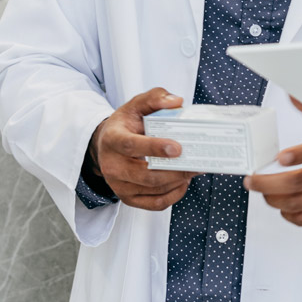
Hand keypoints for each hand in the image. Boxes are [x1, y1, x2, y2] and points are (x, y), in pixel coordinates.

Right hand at [87, 87, 198, 210]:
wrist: (106, 144)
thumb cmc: (126, 124)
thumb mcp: (136, 105)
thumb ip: (155, 98)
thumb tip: (176, 102)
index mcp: (112, 139)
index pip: (131, 145)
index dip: (154, 148)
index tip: (177, 148)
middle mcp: (112, 165)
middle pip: (145, 175)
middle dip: (174, 170)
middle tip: (195, 162)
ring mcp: (119, 185)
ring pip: (153, 190)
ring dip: (177, 181)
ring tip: (193, 169)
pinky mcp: (128, 198)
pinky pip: (155, 204)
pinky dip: (173, 195)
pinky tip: (182, 182)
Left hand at [243, 98, 301, 226]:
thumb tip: (293, 95)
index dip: (298, 155)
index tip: (281, 156)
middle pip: (296, 182)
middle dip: (267, 183)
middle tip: (251, 180)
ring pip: (296, 202)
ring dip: (273, 199)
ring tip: (263, 192)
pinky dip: (289, 214)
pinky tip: (282, 206)